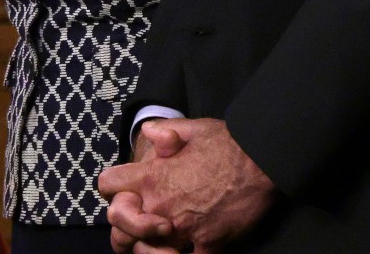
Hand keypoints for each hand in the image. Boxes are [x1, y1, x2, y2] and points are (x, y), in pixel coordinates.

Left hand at [98, 118, 273, 253]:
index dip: (113, 185)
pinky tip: (192, 250)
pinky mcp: (209, 243)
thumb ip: (162, 131)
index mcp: (150, 176)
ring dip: (152, 247)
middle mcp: (161, 205)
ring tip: (163, 241)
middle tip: (139, 225)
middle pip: (119, 228)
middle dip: (125, 227)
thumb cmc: (226, 142)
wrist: (262, 161)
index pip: (107, 184)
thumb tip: (148, 132)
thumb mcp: (188, 128)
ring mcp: (184, 228)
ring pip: (149, 252)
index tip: (124, 189)